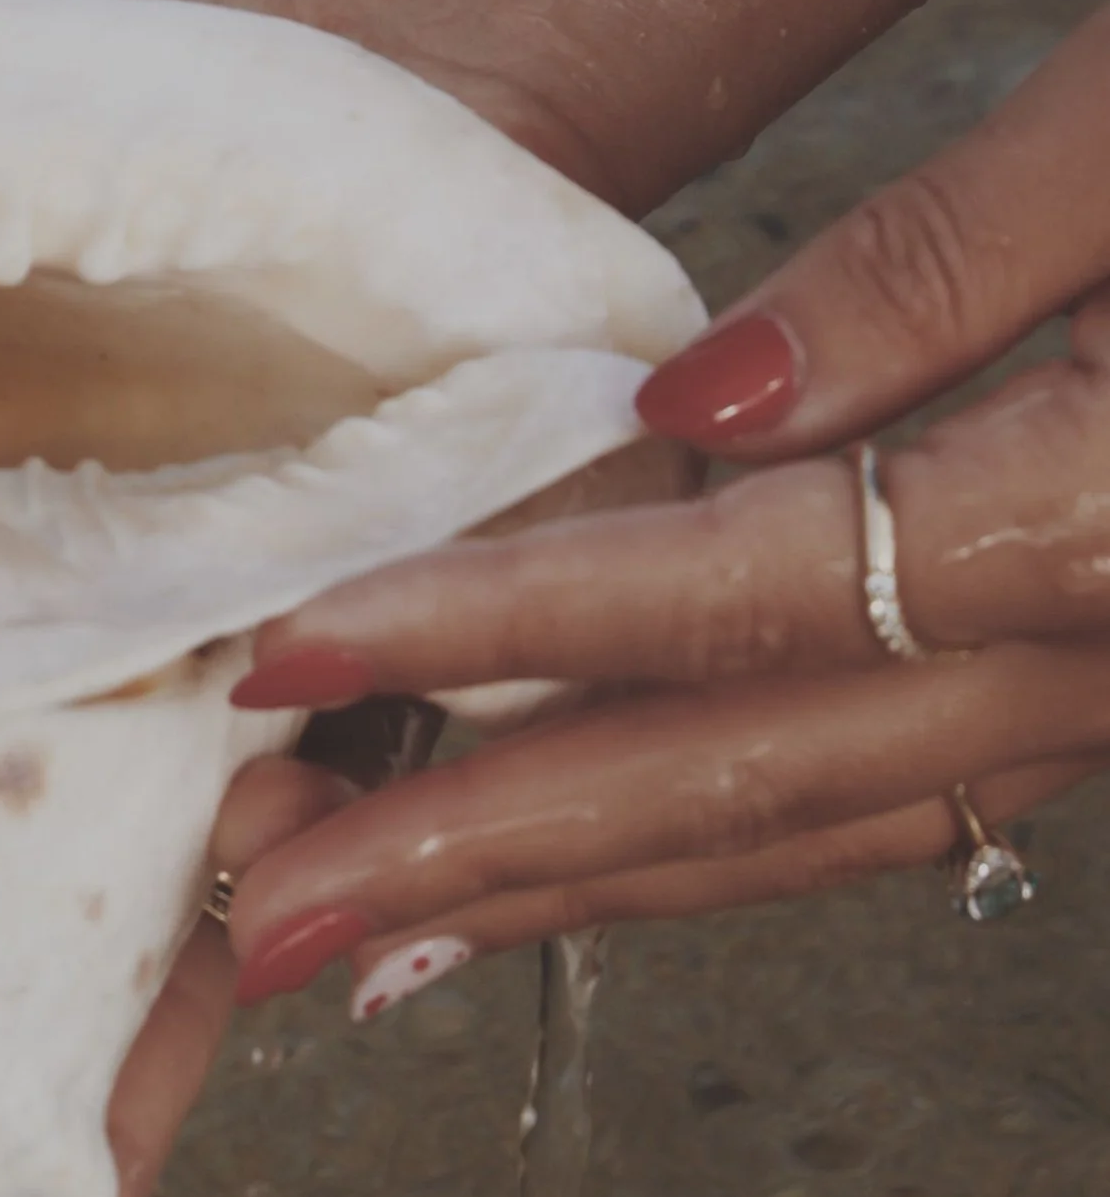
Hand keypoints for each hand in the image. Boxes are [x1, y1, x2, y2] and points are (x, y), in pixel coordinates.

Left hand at [219, 0, 1109, 1007]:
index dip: (498, 628)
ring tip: (366, 929)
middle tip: (251, 916)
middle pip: (757, 777)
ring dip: (581, 884)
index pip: (749, 589)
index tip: (288, 656)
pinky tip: (587, 850)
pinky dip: (722, 837)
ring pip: (824, 824)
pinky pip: (898, 788)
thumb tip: (687, 407)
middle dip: (487, 853)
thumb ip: (945, 266)